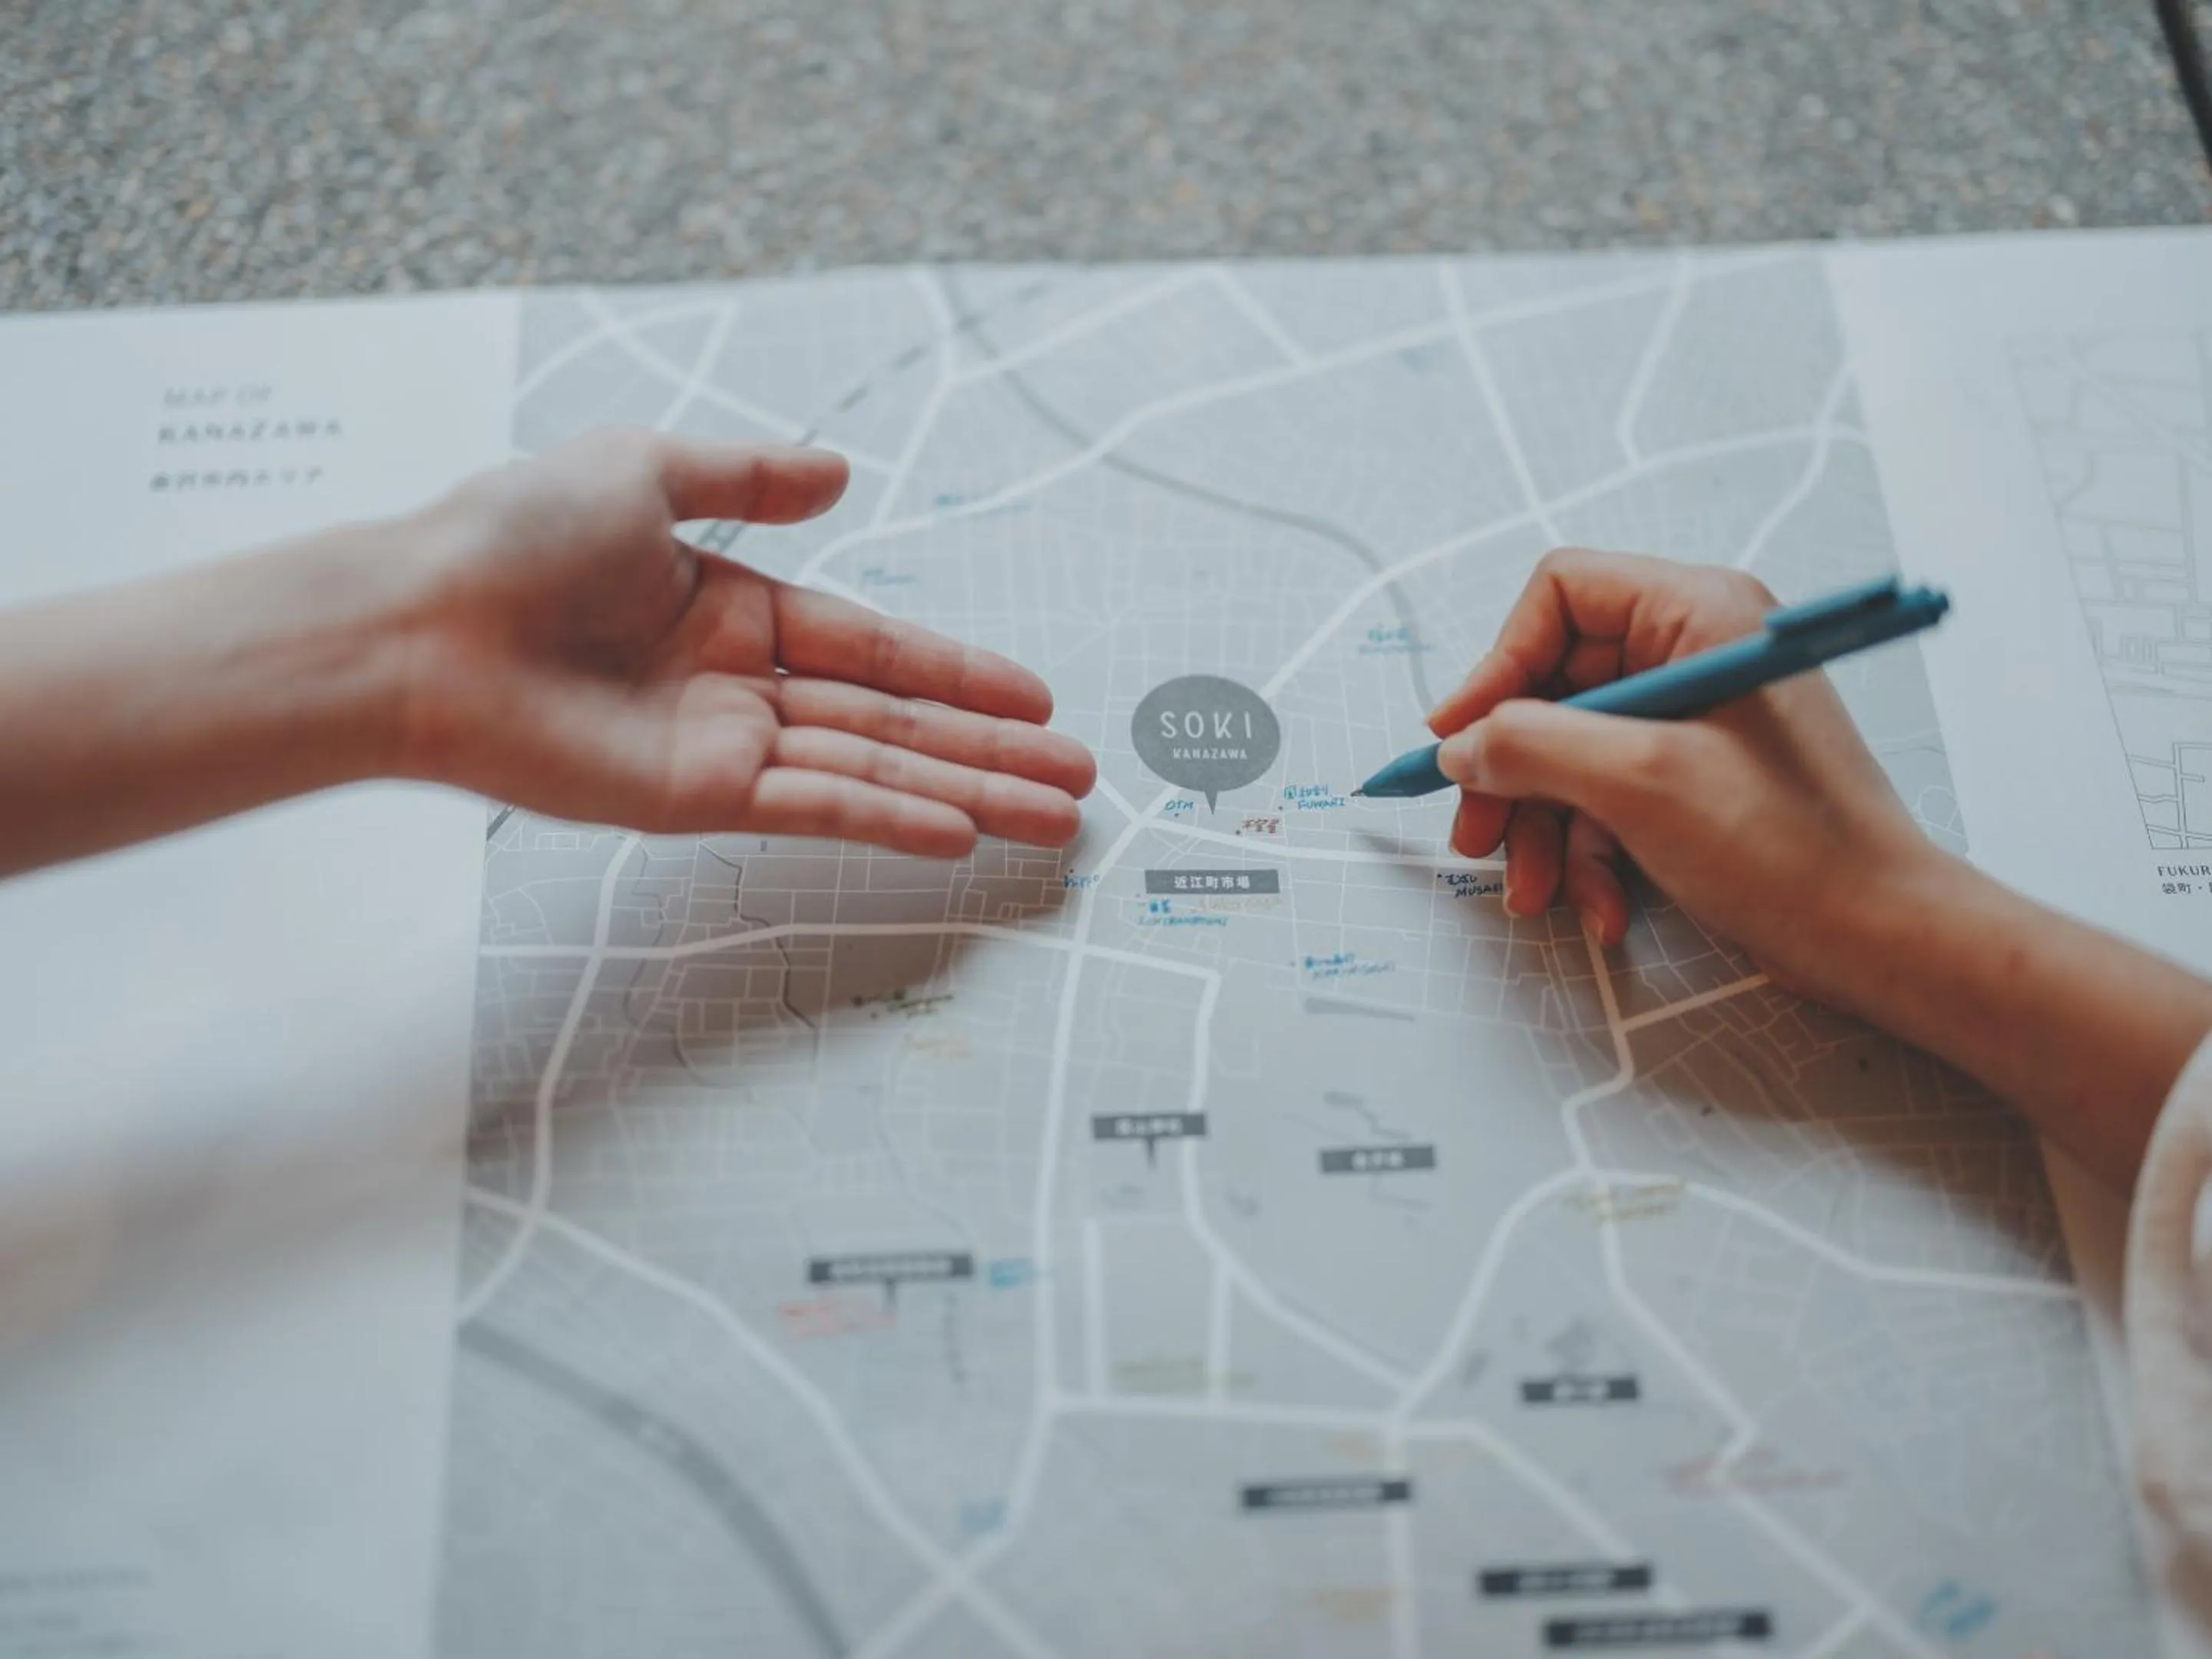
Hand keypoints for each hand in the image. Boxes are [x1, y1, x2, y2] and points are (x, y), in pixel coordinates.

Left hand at [395, 431, 1095, 857]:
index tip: (1036, 695)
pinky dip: (886, 819)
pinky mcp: (694, 796)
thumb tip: (842, 471)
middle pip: (895, 721)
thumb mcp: (641, 470)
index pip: (876, 646)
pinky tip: (957, 832)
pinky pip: (812, 806)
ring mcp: (722, 747)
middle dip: (991, 750)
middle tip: (1079, 776)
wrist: (415, 623)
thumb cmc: (507, 537)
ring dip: (967, 793)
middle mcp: (739, 686)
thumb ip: (749, 479)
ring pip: (873, 770)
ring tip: (1054, 816)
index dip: (960, 671)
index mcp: (734, 608)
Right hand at [1426, 548, 1928, 1005]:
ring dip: (1543, 828)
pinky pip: (1609, 796)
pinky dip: (1591, 854)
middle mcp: (1696, 651)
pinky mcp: (1697, 778)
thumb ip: (1532, 746)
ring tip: (1538, 892)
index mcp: (1699, 612)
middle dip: (1512, 771)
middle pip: (1554, 685)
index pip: (1560, 598)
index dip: (1497, 667)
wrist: (1881, 937)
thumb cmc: (1792, 848)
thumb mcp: (1639, 782)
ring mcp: (1697, 717)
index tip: (1457, 740)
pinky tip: (1602, 907)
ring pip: (1572, 752)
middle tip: (1478, 834)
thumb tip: (1462, 744)